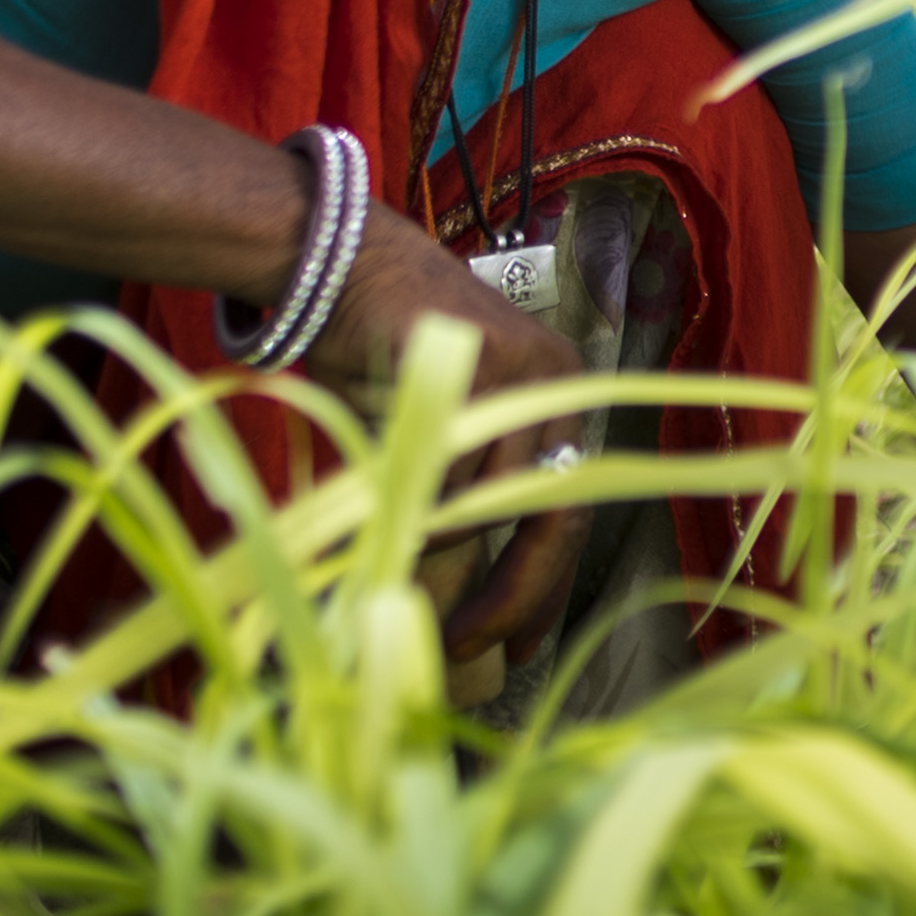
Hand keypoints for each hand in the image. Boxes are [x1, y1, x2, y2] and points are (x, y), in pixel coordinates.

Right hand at [301, 204, 591, 661]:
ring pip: (492, 496)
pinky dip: (420, 504)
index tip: (516, 650)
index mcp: (557, 405)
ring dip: (444, 551)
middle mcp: (555, 386)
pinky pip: (450, 461)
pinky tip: (389, 521)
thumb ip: (453, 503)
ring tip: (401, 580)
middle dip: (512, 594)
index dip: (545, 588)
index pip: (569, 513)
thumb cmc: (380, 356)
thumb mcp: (429, 439)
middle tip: (470, 648)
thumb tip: (450, 600)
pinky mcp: (475, 357)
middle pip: (553, 514)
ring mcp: (521, 369)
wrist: (345, 265)